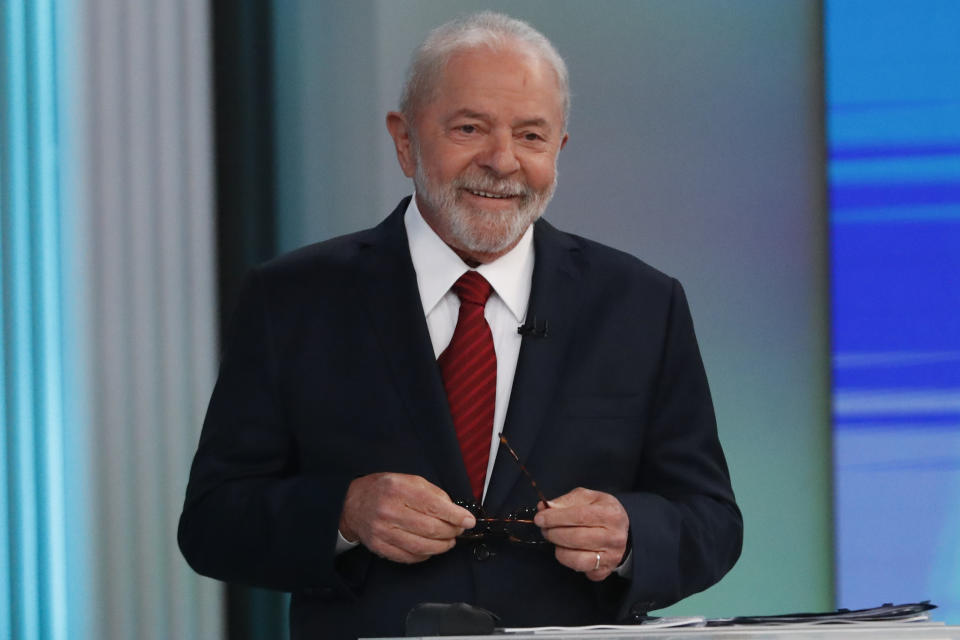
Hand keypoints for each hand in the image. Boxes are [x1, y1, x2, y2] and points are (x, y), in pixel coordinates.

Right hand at [339, 473, 475, 563]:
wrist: (353, 503)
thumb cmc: (385, 490)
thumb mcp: (409, 480)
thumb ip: (433, 493)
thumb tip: (456, 511)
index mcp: (398, 489)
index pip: (434, 505)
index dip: (455, 516)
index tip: (468, 521)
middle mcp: (389, 510)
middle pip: (430, 528)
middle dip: (451, 532)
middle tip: (459, 530)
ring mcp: (382, 531)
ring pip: (421, 546)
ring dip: (441, 546)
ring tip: (449, 541)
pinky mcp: (379, 546)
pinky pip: (409, 557)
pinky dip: (425, 555)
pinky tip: (431, 548)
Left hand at [533, 487, 629, 581]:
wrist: (623, 532)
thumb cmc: (602, 512)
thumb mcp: (588, 498)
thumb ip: (566, 501)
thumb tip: (545, 507)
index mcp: (611, 514)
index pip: (579, 516)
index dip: (556, 518)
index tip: (540, 518)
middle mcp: (614, 537)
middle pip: (576, 538)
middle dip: (553, 533)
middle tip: (545, 529)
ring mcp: (611, 557)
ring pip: (577, 559)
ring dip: (559, 549)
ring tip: (556, 540)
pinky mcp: (605, 571)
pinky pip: (580, 571)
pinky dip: (569, 562)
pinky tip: (569, 551)